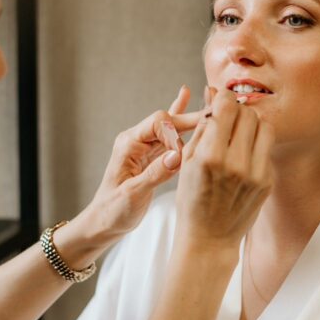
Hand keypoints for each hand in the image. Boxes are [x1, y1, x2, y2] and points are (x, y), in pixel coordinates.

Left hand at [82, 85, 202, 244]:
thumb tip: (177, 155)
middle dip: (190, 120)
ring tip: (212, 109)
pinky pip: (168, 135)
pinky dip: (179, 120)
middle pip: (167, 121)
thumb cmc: (112, 211)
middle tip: (216, 115)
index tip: (189, 147)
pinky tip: (185, 96)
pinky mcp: (152, 156)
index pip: (157, 123)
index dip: (177, 130)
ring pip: (171, 128)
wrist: (103, 223)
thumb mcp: (133, 195)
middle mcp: (136, 141)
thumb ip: (155, 174)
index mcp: (128, 144)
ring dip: (191, 122)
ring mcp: (144, 147)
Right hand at [174, 88, 272, 252]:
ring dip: (251, 123)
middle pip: (247, 114)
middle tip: (227, 118)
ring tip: (238, 133)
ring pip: (264, 126)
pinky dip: (256, 144)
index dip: (222, 98)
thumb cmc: (192, 198)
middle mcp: (236, 163)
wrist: (209, 238)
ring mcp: (255, 173)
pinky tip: (244, 154)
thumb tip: (212, 93)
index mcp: (210, 156)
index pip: (226, 107)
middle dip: (236, 110)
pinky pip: (267, 148)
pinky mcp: (267, 181)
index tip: (219, 100)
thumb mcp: (187, 161)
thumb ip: (202, 126)